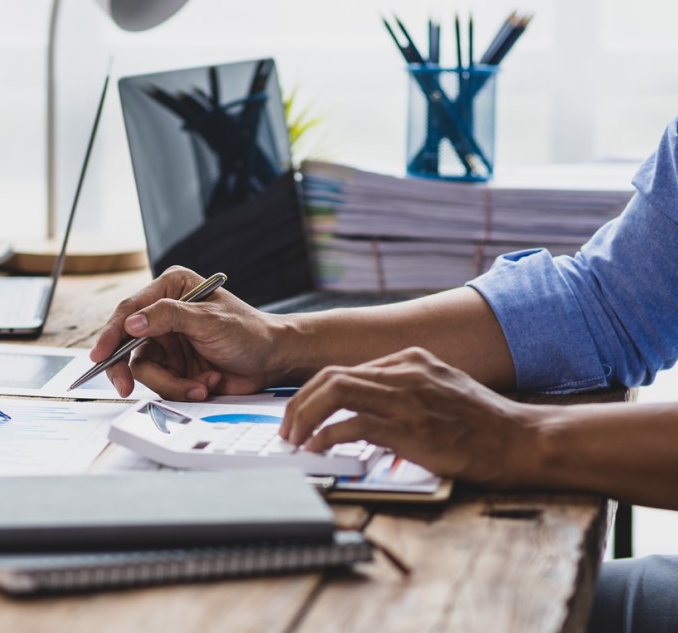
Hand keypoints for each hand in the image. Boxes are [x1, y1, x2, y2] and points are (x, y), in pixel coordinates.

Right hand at [90, 266, 281, 400]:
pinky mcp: (175, 366)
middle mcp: (163, 314)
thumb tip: (131, 323)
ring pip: (144, 368)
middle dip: (127, 368)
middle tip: (123, 386)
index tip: (100, 355)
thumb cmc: (249, 332)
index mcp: (170, 288)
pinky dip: (183, 389)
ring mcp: (168, 342)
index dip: (112, 333)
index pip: (130, 310)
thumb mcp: (208, 320)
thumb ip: (168, 317)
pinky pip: (161, 383)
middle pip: (127, 342)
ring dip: (172, 383)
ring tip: (200, 385)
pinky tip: (206, 384)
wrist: (273, 362)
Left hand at [279, 346, 535, 484]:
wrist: (521, 440)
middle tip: (287, 429)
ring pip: (334, 393)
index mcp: (410, 360)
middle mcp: (404, 372)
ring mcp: (405, 398)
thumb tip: (367, 404)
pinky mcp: (408, 428)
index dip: (314, 393)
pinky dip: (325, 437)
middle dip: (298, 403)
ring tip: (295, 440)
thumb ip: (405, 388)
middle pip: (330, 376)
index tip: (301, 414)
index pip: (345, 369)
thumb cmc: (484, 423)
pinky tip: (318, 449)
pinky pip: (350, 425)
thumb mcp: (441, 388)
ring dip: (304, 418)